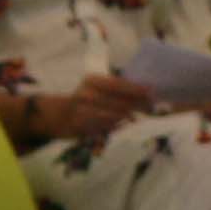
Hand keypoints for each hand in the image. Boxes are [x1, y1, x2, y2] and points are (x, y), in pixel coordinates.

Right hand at [17, 71, 157, 146]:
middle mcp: (87, 95)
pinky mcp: (82, 127)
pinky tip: (122, 124)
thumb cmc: (85, 98)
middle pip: (119, 102)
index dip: (136, 89)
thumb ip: (117, 88)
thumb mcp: (97, 87)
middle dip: (137, 105)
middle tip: (150, 106)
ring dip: (128, 117)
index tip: (151, 91)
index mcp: (93, 81)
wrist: (59, 116)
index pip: (119, 85)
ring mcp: (83, 112)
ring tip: (138, 116)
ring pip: (114, 117)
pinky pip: (105, 128)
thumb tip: (145, 90)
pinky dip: (115, 127)